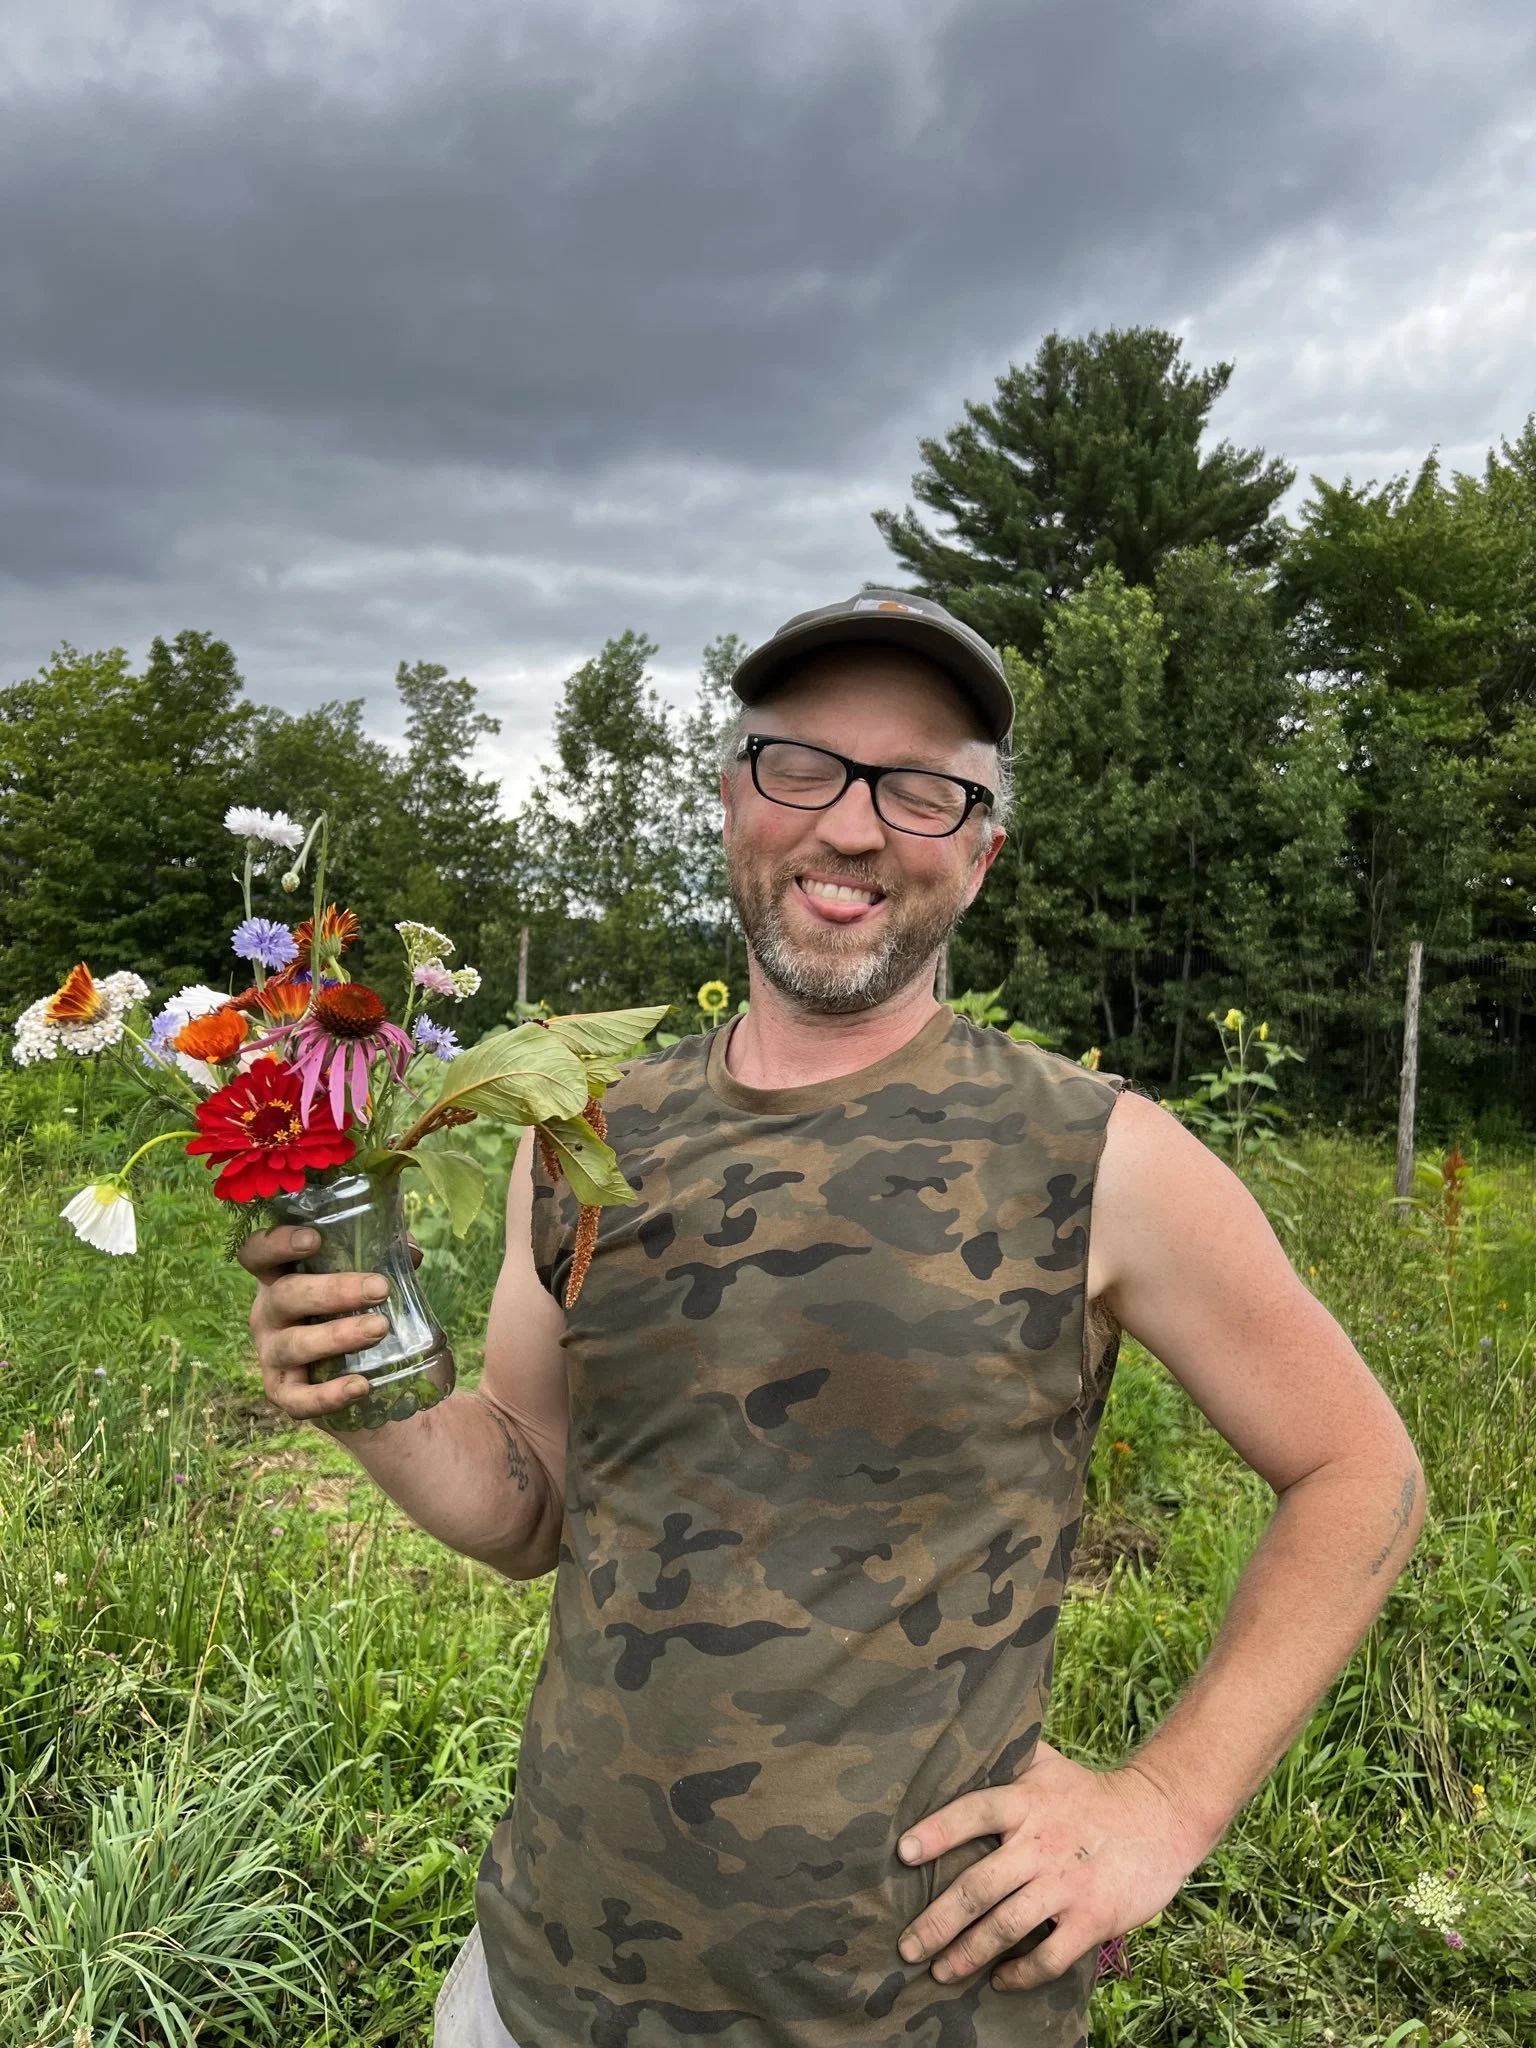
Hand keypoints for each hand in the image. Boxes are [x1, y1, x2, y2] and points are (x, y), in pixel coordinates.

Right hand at [238, 1225, 414, 1423]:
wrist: (347, 1368)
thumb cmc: (347, 1307)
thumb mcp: (359, 1276)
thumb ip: (383, 1257)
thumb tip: (412, 1251)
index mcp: (279, 1275)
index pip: (258, 1254)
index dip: (277, 1243)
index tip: (314, 1239)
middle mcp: (267, 1312)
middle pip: (286, 1296)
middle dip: (333, 1290)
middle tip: (379, 1288)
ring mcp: (271, 1353)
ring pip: (294, 1344)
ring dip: (337, 1336)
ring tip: (379, 1328)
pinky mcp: (282, 1391)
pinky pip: (297, 1398)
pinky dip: (328, 1395)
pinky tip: (361, 1386)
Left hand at [895, 1740, 1203, 1992]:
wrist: (1159, 1818)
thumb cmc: (1089, 1794)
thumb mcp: (1047, 1764)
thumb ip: (1006, 1757)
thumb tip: (960, 1738)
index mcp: (1027, 1803)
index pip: (974, 1812)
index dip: (939, 1830)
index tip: (904, 1852)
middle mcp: (1041, 1844)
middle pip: (980, 1886)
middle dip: (938, 1920)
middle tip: (907, 1946)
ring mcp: (1067, 1884)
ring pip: (1007, 1926)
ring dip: (969, 1953)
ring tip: (941, 1972)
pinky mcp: (1093, 1917)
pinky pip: (1050, 1955)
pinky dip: (1021, 1973)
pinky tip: (1000, 1981)